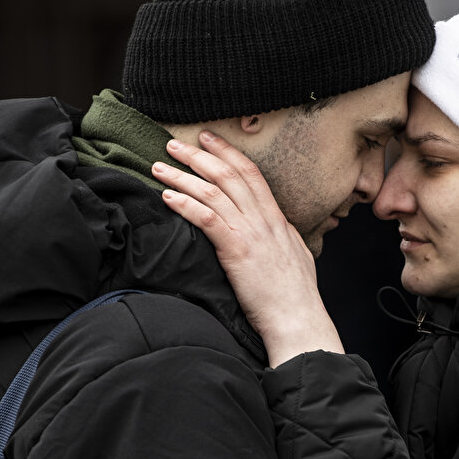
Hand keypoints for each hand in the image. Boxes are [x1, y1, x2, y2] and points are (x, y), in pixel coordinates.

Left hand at [155, 132, 343, 366]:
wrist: (298, 319)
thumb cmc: (296, 297)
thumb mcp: (296, 257)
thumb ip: (283, 238)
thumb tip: (278, 229)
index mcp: (277, 220)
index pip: (251, 174)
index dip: (228, 152)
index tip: (208, 139)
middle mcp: (264, 220)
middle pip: (229, 175)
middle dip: (199, 155)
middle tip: (174, 144)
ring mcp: (251, 234)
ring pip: (213, 192)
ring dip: (182, 176)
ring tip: (160, 167)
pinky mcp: (237, 252)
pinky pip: (207, 218)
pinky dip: (185, 204)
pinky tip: (168, 197)